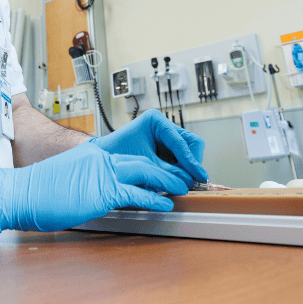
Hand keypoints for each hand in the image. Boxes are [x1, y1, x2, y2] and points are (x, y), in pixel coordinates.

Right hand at [0, 141, 186, 231]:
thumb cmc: (37, 190)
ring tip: (181, 187)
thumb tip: (92, 192)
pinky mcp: (101, 191)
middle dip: (164, 168)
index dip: (147, 164)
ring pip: (145, 171)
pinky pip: (136, 193)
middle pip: (141, 160)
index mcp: (91, 154)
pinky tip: (166, 203)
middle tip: (179, 176)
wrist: (20, 193)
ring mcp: (101, 173)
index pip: (126, 156)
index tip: (159, 171)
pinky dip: (155, 198)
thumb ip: (84, 180)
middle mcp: (99, 158)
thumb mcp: (66, 177)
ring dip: (167, 180)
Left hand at [91, 110, 207, 187]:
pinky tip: (177, 180)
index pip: (182, 142)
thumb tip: (190, 181)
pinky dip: (181, 169)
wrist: (102, 157)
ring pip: (189, 151)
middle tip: (194, 182)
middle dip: (193, 163)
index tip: (200, 177)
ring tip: (184, 183)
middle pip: (191, 143)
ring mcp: (165, 136)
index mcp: (156, 121)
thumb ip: (167, 171)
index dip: (192, 161)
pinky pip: (181, 158)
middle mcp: (163, 126)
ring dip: (188, 168)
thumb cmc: (117, 154)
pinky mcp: (165, 148)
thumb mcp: (144, 163)